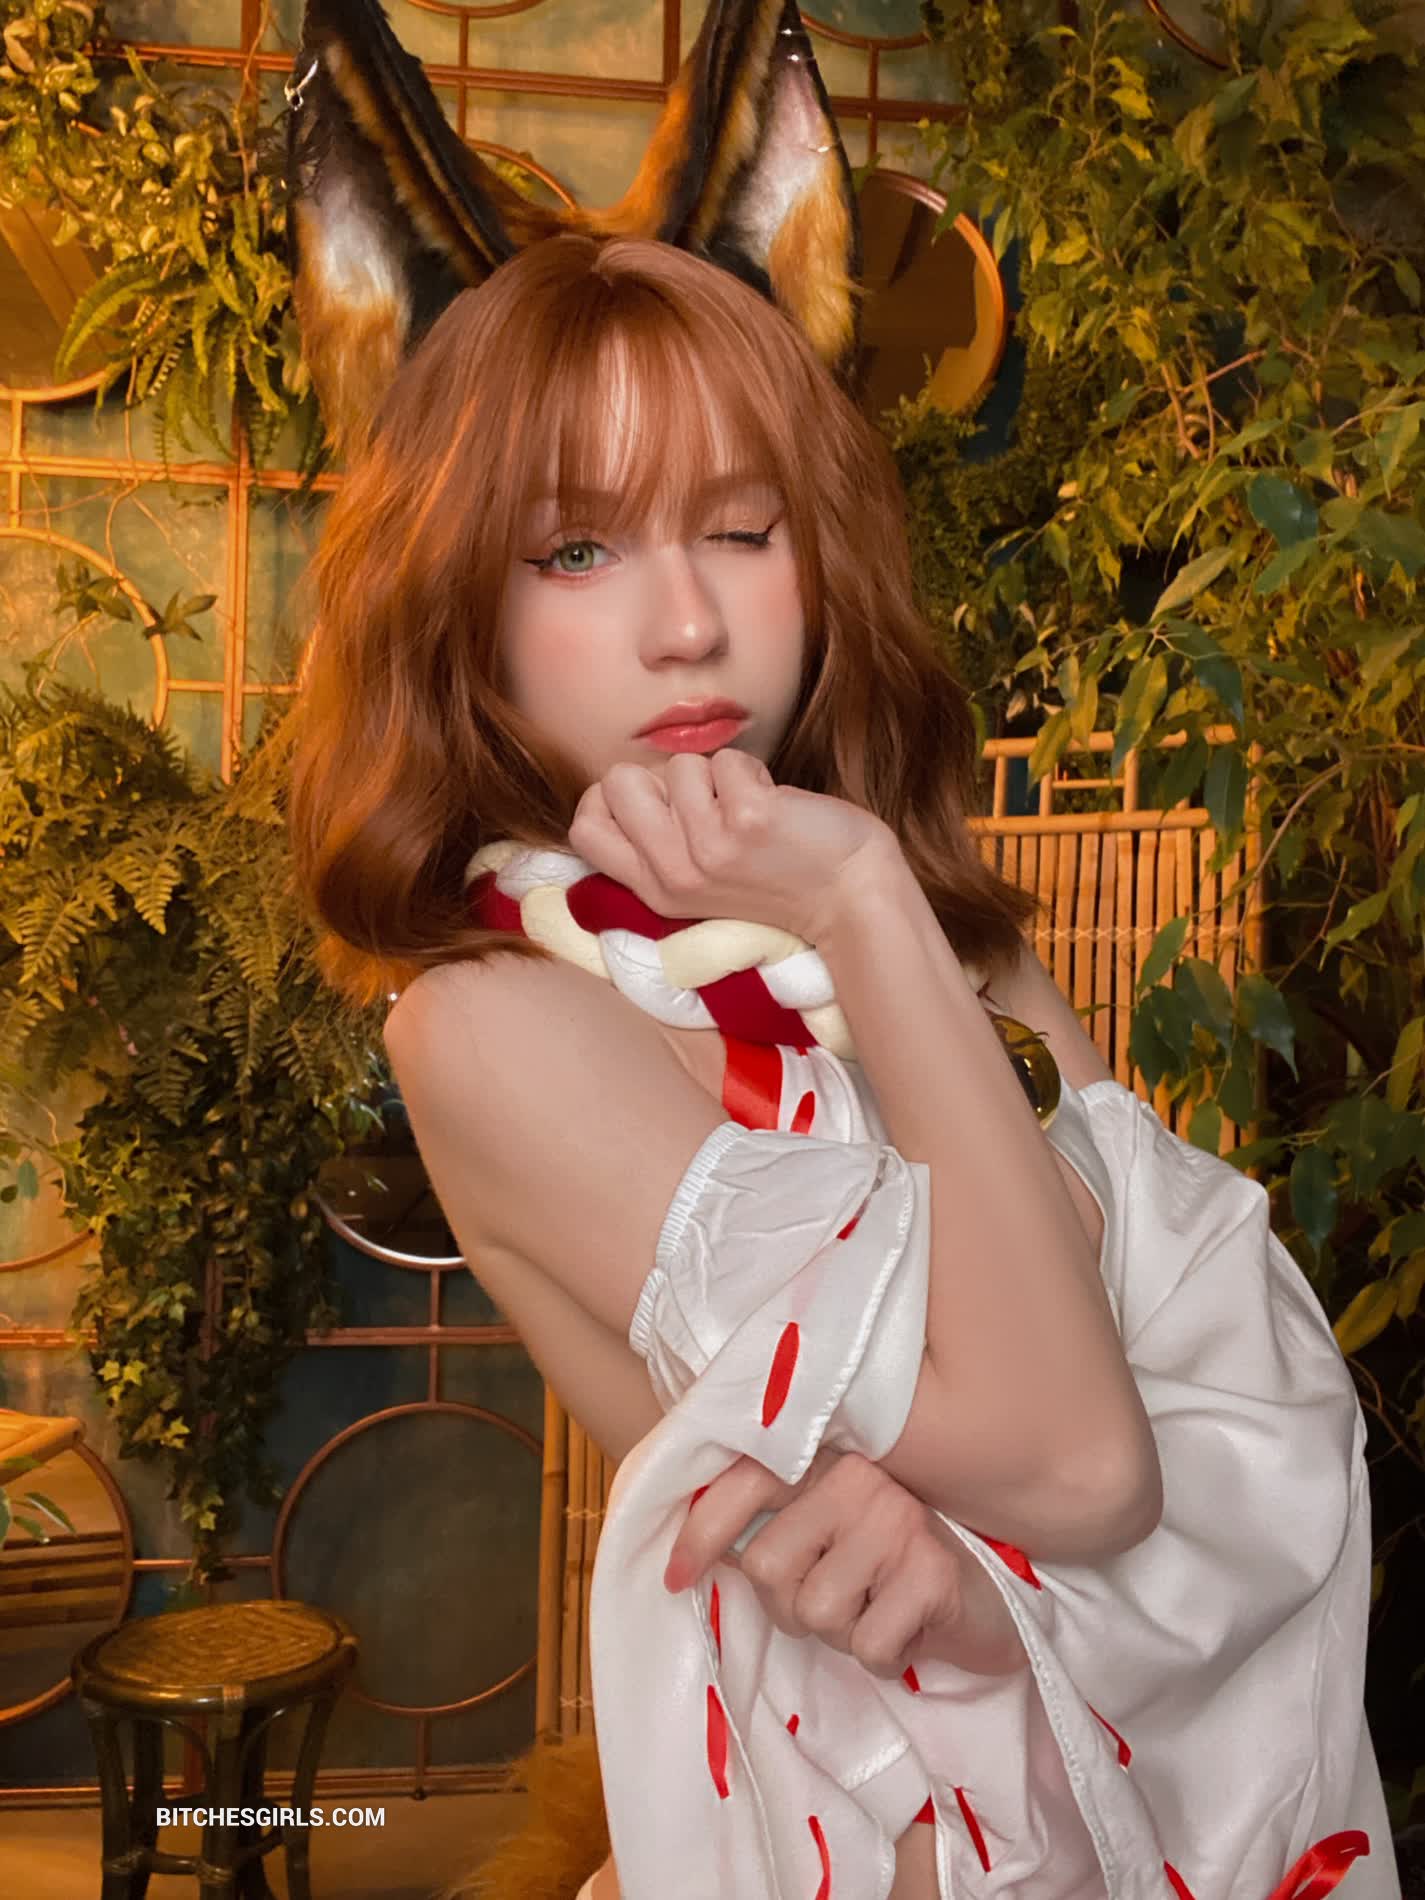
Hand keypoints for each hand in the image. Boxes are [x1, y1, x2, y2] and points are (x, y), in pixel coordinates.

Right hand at [567, 749, 896, 943]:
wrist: (850, 898)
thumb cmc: (778, 877)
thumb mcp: (701, 880)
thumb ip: (659, 843)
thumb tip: (625, 782)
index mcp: (655, 890)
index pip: (583, 830)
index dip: (608, 800)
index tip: (655, 803)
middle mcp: (674, 874)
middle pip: (616, 784)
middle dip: (659, 775)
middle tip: (705, 805)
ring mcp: (709, 850)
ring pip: (679, 764)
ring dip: (717, 774)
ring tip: (747, 810)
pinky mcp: (748, 823)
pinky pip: (728, 759)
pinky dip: (753, 771)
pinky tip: (774, 806)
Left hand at [664, 1449, 1021, 1679]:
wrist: (999, 1594)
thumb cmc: (896, 1565)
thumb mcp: (831, 1530)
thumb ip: (772, 1524)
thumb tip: (696, 1547)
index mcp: (830, 1458)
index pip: (744, 1481)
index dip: (700, 1533)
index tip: (675, 1576)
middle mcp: (860, 1478)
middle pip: (765, 1568)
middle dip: (792, 1606)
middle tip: (840, 1600)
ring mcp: (899, 1521)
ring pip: (813, 1613)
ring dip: (840, 1634)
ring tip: (877, 1610)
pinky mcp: (931, 1573)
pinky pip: (866, 1646)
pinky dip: (883, 1657)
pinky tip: (909, 1630)